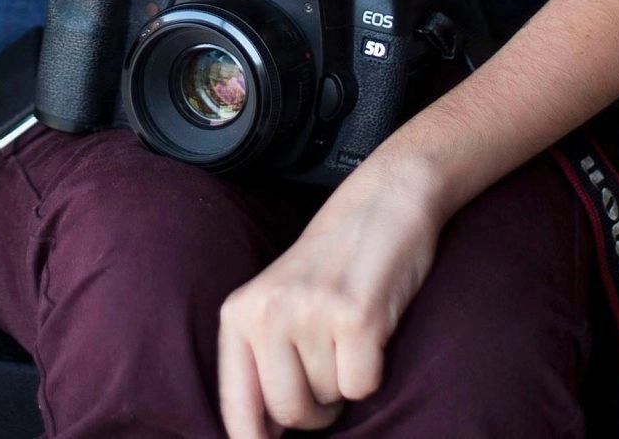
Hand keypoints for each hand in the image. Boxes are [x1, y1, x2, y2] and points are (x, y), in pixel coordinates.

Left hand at [216, 161, 451, 437]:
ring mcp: (311, 314)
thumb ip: (263, 359)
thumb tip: (262, 433)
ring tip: (349, 335)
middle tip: (330, 376)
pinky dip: (372, 373)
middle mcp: (267, 313)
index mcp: (239, 313)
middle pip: (288, 412)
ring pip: (330, 400)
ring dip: (346, 382)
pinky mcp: (356, 318)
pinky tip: (371, 334)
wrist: (382, 204)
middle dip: (315, 412)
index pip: (236, 405)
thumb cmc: (332, 264)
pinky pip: (361, 387)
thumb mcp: (278, 302)